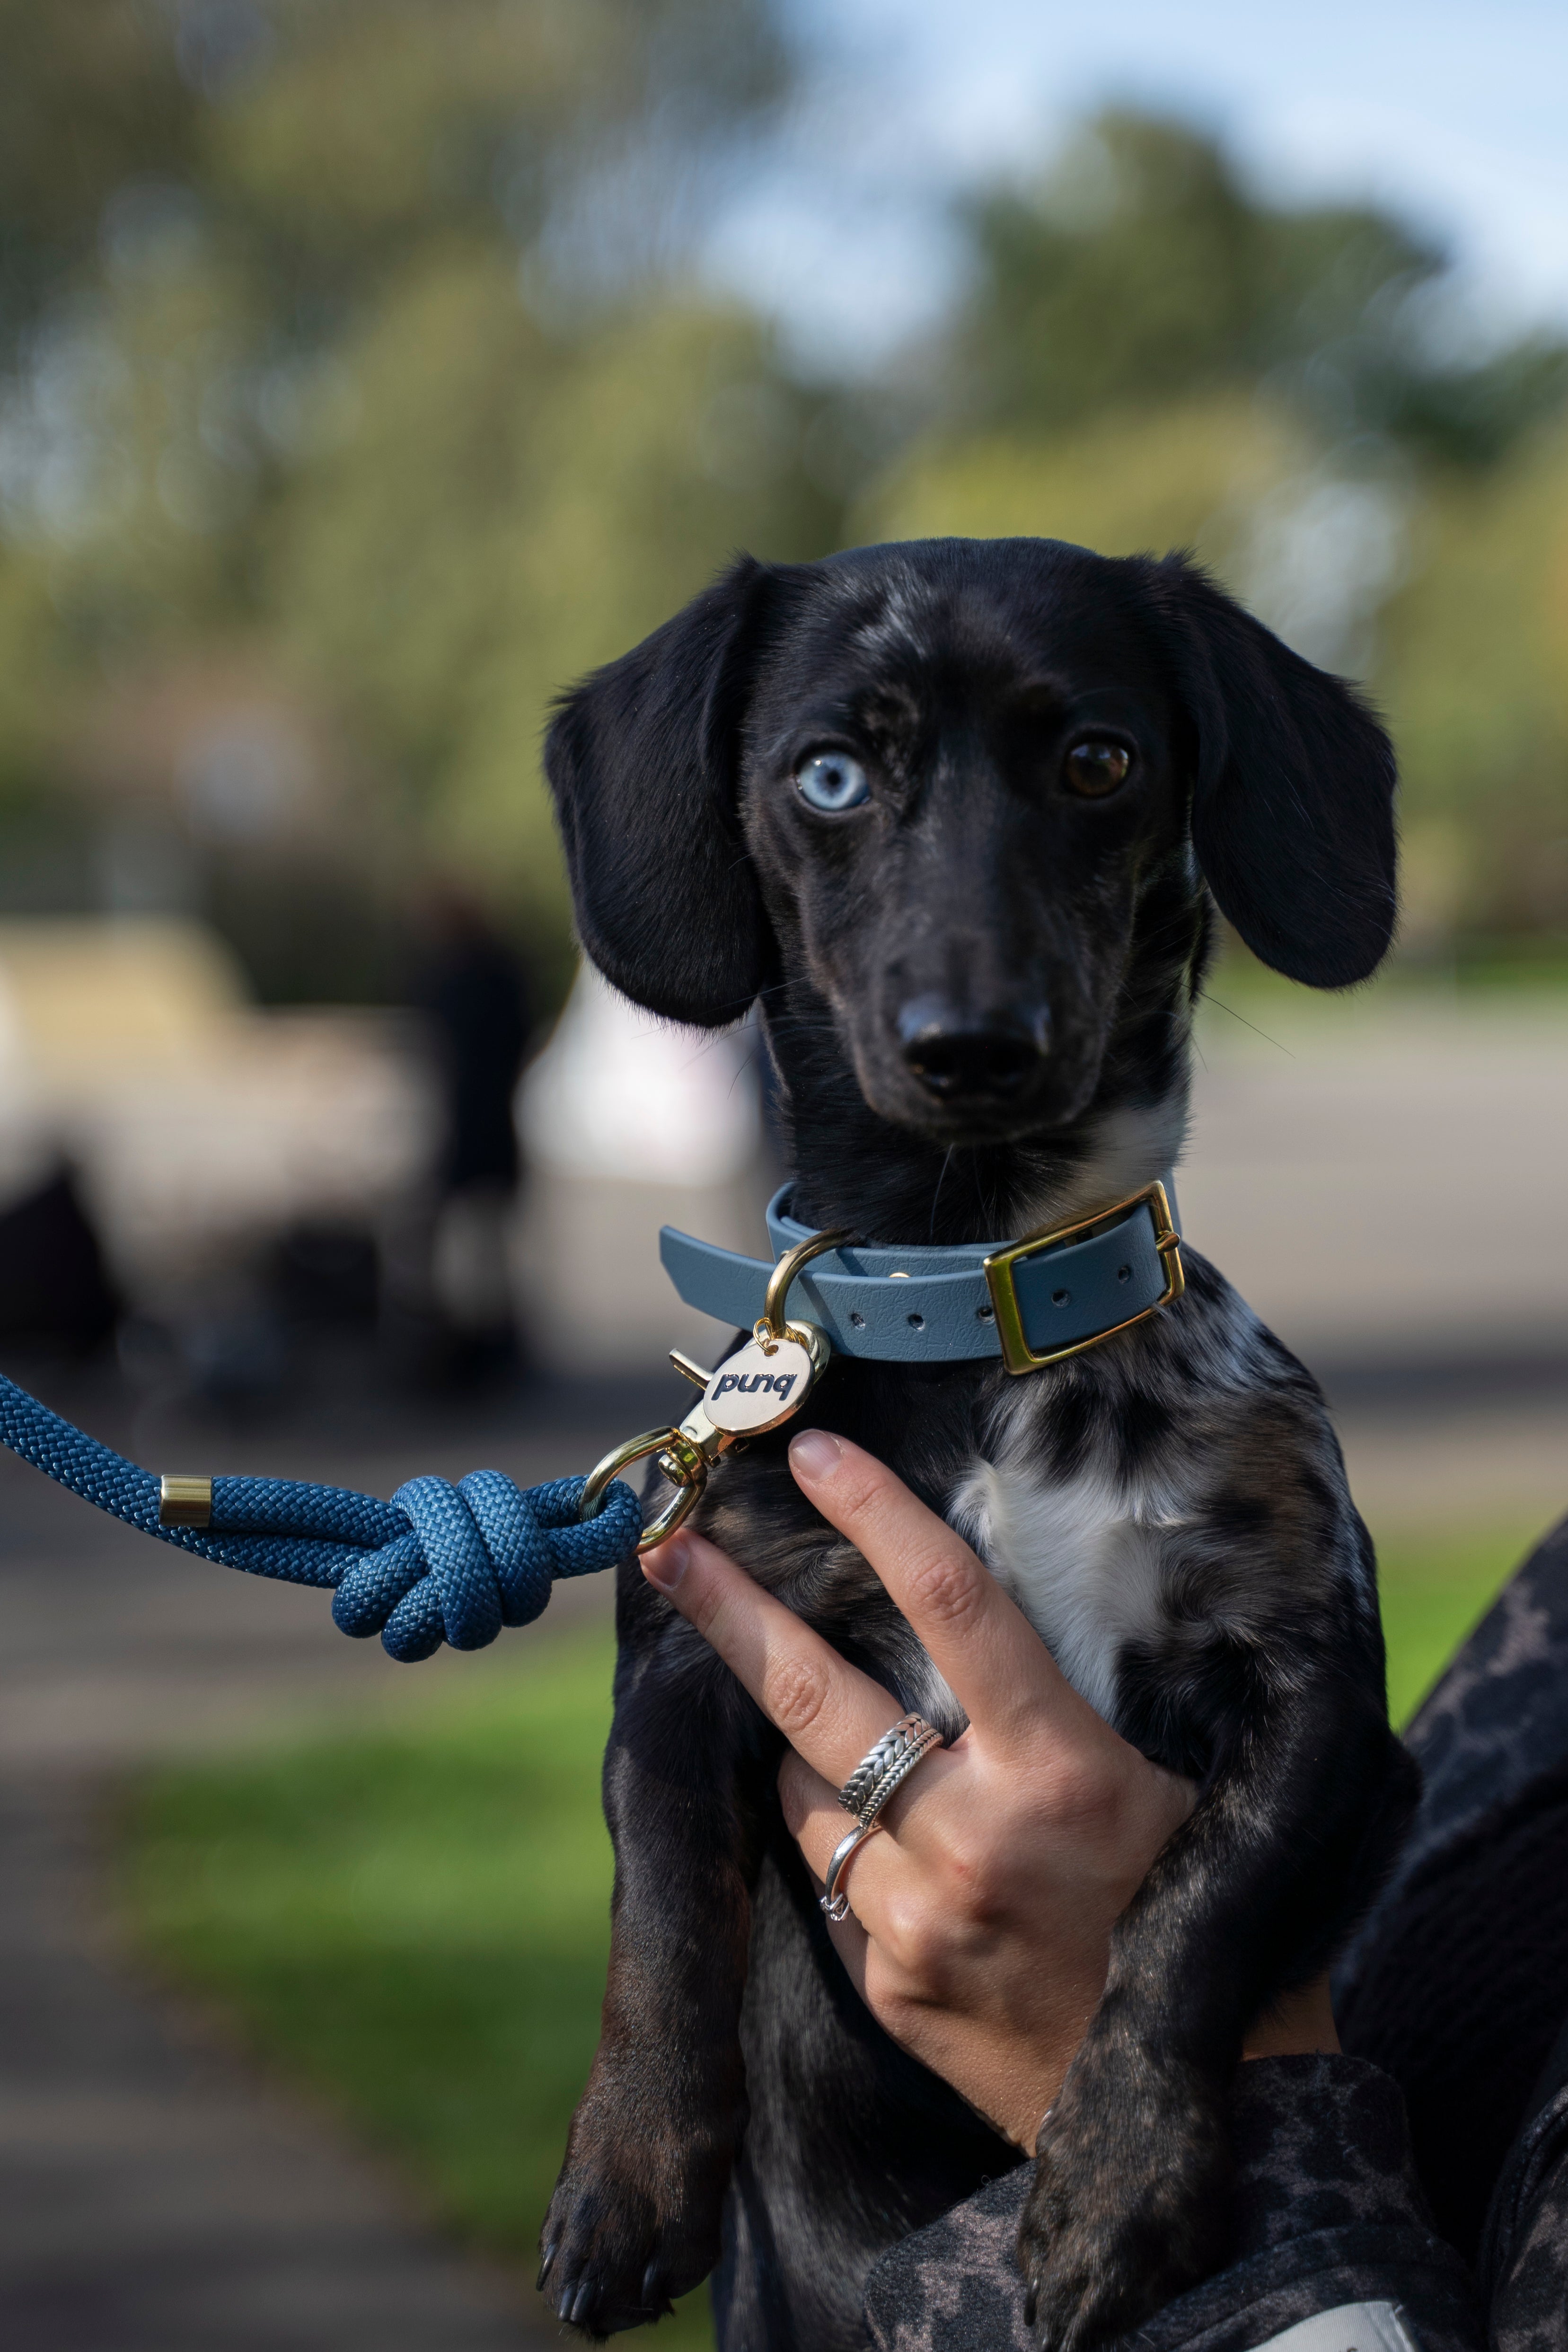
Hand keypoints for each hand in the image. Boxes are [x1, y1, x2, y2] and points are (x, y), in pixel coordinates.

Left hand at [643, 1427, 1336, 2149]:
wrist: (1211, 2116)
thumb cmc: (1196, 1922)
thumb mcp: (1157, 1791)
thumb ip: (1052, 1722)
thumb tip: (948, 1642)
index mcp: (1064, 1772)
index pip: (951, 1603)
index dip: (877, 1515)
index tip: (814, 1454)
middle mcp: (978, 1837)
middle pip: (822, 1696)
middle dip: (733, 1614)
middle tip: (666, 1549)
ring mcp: (921, 1920)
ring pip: (811, 1796)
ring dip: (810, 1759)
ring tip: (855, 1756)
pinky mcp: (890, 1986)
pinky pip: (836, 1883)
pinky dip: (849, 1851)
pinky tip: (901, 1864)